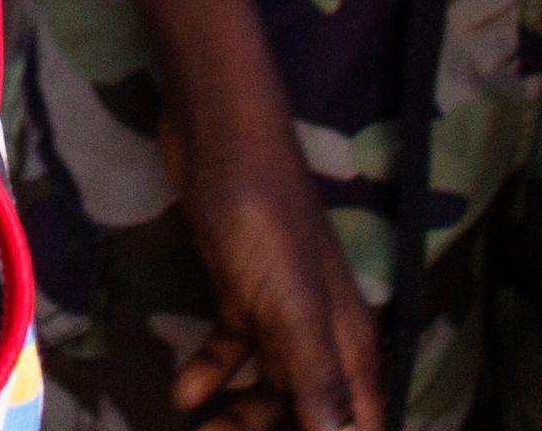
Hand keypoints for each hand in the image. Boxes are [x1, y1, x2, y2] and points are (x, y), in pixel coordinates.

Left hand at [170, 116, 376, 430]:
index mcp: (348, 344)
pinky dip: (210, 373)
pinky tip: (183, 393)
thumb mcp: (292, 309)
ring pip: (270, 386)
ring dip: (240, 416)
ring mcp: (280, 311)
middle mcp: (322, 334)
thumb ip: (318, 382)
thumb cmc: (265, 221)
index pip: (359, 421)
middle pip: (310, 411)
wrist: (219, 140)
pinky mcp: (242, 290)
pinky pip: (233, 349)